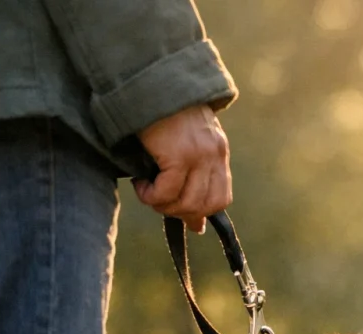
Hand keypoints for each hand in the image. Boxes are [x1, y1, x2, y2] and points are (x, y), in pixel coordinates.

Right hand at [133, 105, 231, 232]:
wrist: (149, 78)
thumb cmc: (159, 111)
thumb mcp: (183, 143)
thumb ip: (191, 177)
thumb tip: (196, 226)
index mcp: (217, 152)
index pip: (221, 198)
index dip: (201, 212)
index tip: (181, 214)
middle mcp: (213, 154)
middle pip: (207, 206)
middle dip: (180, 212)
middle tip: (157, 201)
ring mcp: (199, 154)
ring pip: (188, 203)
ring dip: (163, 205)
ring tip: (147, 192)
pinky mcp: (179, 153)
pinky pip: (168, 191)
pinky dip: (152, 196)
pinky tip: (140, 184)